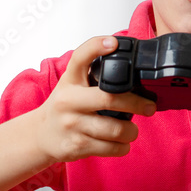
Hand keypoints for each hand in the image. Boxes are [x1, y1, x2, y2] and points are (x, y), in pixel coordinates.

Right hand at [33, 36, 155, 162]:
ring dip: (131, 131)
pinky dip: (123, 147)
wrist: (41, 135)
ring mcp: (72, 124)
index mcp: (70, 81)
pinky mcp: (76, 146)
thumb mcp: (72, 83)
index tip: (113, 43)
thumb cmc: (65, 106)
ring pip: (115, 129)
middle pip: (110, 98)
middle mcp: (68, 100)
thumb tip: (130, 68)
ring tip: (132, 130)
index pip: (80, 57)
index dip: (97, 46)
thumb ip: (94, 74)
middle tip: (149, 107)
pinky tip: (121, 143)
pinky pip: (110, 148)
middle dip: (137, 104)